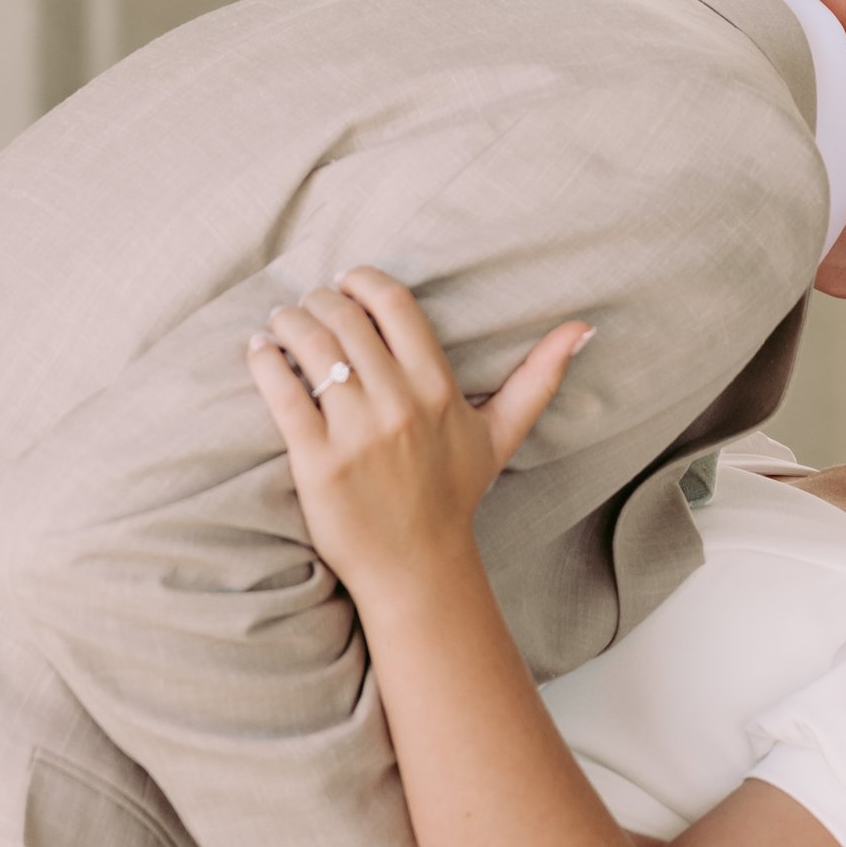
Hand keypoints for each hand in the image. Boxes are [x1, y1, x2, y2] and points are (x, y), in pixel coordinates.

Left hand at [249, 270, 593, 606]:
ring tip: (280, 324)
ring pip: (311, 346)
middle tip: (307, 306)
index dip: (362, 280)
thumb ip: (540, 377)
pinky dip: (265, 362)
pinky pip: (282, 392)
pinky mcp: (317, 461)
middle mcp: (399, 404)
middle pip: (345, 319)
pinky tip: (260, 352)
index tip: (345, 282)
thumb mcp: (501, 433)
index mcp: (437, 389)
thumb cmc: (452, 494)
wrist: (416, 566)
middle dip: (318, 300)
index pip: (394, 304)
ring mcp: (356, 433)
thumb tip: (585, 327)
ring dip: (288, 322)